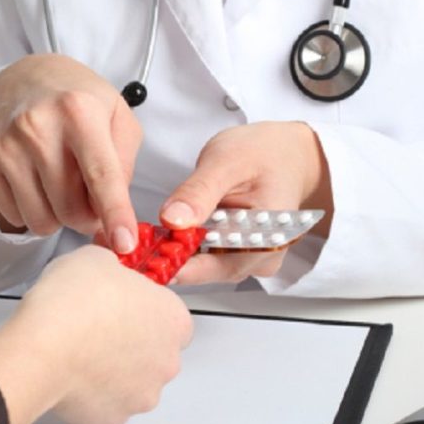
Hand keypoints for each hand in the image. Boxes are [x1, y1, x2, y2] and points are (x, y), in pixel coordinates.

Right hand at [0, 55, 141, 253]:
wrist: (23, 79)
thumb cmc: (78, 102)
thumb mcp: (118, 118)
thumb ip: (125, 166)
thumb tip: (112, 217)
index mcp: (80, 112)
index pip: (101, 175)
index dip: (115, 214)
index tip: (124, 244)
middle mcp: (39, 126)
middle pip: (71, 209)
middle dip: (86, 217)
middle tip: (88, 198)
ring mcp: (6, 144)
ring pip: (41, 220)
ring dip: (58, 216)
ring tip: (61, 186)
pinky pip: (15, 216)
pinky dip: (31, 209)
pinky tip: (35, 181)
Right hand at [0, 245, 192, 423]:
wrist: (43, 349)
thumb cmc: (71, 306)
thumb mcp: (95, 258)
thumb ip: (113, 266)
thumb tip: (107, 272)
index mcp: (173, 320)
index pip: (171, 315)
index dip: (144, 307)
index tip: (123, 303)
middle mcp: (167, 361)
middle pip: (156, 350)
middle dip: (131, 341)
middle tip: (98, 325)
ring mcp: (142, 394)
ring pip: (133, 380)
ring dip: (114, 368)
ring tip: (81, 350)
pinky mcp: (114, 418)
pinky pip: (108, 402)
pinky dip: (93, 391)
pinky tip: (73, 372)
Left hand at [158, 122, 331, 284]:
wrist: (286, 153)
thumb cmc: (265, 153)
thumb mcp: (228, 161)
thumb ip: (200, 190)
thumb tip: (173, 218)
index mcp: (267, 238)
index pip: (214, 264)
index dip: (174, 263)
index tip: (142, 254)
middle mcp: (261, 258)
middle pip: (206, 270)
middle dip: (169, 257)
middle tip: (137, 241)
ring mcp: (249, 259)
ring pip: (203, 266)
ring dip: (175, 252)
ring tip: (150, 234)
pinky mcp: (238, 254)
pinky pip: (206, 258)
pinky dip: (185, 246)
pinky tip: (169, 233)